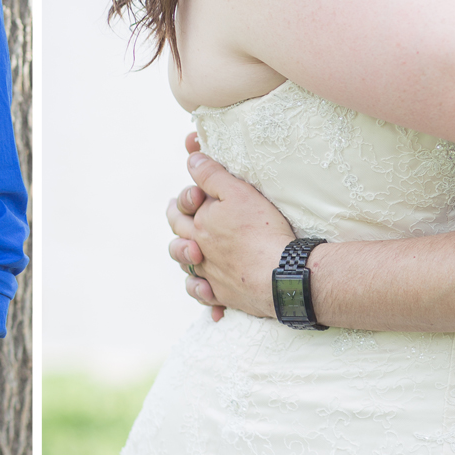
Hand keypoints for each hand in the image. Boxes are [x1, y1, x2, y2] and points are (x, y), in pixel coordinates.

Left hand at [166, 134, 293, 320]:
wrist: (280, 275)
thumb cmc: (260, 230)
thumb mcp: (237, 192)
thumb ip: (211, 175)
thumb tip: (191, 159)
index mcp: (198, 226)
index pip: (180, 208)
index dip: (185, 197)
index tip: (193, 192)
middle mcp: (198, 252)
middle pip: (178, 237)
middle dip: (176, 222)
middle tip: (175, 212)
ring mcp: (209, 276)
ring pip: (187, 267)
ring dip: (184, 257)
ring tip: (189, 251)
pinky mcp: (223, 295)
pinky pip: (204, 295)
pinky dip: (202, 291)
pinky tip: (204, 288)